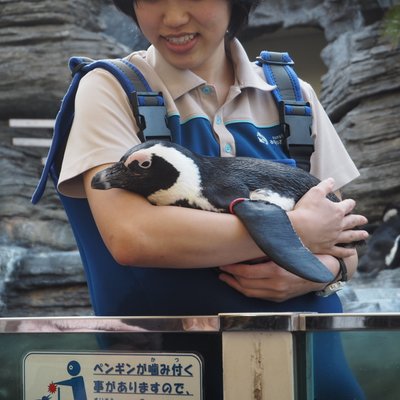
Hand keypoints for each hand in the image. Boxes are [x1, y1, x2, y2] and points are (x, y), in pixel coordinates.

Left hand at [218, 255, 340, 301]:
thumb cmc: (306, 255)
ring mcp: (278, 294)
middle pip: (244, 284)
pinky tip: (239, 284)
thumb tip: (247, 245)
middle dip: (229, 277)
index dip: (232, 268)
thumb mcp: (287, 249)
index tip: (223, 262)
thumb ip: (268, 249)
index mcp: (277, 272)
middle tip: (219, 269)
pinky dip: (246, 290)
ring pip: (249, 292)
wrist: (325, 271)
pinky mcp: (280, 298)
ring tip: (224, 277)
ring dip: (235, 285)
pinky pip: (258, 296)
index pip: (246, 273)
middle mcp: (276, 286)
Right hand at [288, 178, 367, 258]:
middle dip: (359, 220)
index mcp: (337, 211)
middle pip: (352, 221)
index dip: (349, 203)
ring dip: (358, 235)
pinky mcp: (327, 247)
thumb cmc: (304, 209)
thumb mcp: (314, 192)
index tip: (351, 203)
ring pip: (350, 236)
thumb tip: (332, 180)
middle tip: (364, 220)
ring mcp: (334, 237)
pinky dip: (347, 252)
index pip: (348, 205)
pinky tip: (352, 252)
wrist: (295, 229)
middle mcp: (339, 225)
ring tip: (365, 234)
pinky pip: (340, 251)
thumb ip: (325, 186)